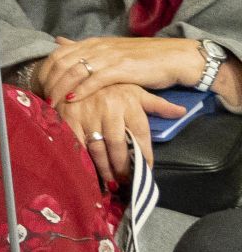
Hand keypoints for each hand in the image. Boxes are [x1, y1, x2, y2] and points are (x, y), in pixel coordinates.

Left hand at [42, 34, 212, 99]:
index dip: (44, 71)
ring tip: (52, 104)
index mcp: (92, 43)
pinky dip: (81, 89)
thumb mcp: (109, 50)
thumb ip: (84, 48)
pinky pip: (96, 79)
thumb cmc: (142, 58)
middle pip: (61, 63)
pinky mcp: (122, 68)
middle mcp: (97, 47)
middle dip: (48, 83)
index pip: (57, 54)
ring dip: (60, 89)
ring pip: (75, 71)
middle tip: (41, 99)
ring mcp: (109, 57)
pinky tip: (72, 99)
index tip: (38, 87)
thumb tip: (59, 41)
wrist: (174, 57)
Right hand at [57, 76, 173, 188]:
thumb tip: (182, 112)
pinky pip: (77, 143)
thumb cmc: (111, 85)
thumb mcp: (136, 90)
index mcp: (128, 102)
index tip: (146, 170)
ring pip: (98, 147)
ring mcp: (87, 113)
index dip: (145, 155)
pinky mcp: (68, 117)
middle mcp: (109, 108)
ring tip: (111, 181)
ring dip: (104, 167)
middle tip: (127, 181)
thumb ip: (158, 104)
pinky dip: (83, 158)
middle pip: (118, 145)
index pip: (140, 134)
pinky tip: (88, 169)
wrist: (77, 70)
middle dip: (123, 166)